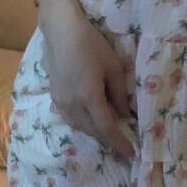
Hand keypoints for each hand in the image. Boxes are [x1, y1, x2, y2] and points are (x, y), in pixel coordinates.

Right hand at [40, 0, 135, 160]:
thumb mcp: (113, 66)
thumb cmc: (91, 44)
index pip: (106, 128)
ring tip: (110, 137)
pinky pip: (71, 120)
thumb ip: (119, 93)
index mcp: (89, 96)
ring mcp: (61, 102)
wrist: (61, 32)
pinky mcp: (55, 97)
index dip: (119, 143)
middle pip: (93, 131)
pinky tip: (92, 122)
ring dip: (96, 134)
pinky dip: (84, 125)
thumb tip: (124, 115)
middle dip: (109, 142)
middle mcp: (73, 104)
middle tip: (124, 149)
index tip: (131, 154)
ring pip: (80, 127)